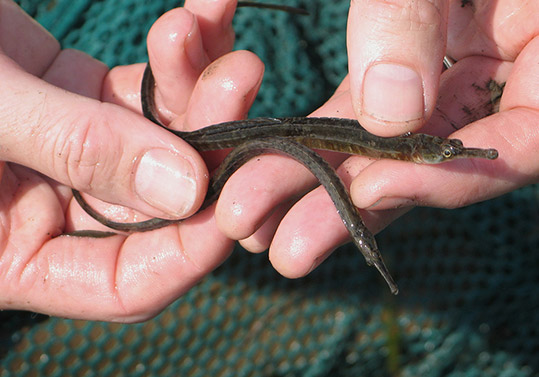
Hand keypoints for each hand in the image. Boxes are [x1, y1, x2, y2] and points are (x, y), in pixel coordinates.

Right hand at [0, 0, 263, 320]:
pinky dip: (175, 55)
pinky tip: (201, 15)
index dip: (187, 250)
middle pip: (161, 203)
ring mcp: (73, 155)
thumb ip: (77, 149)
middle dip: (209, 143)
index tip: (236, 197)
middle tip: (240, 80)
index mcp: (13, 255)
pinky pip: (145, 89)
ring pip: (164, 140)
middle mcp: (53, 212)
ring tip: (217, 31)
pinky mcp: (81, 100)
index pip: (125, 282)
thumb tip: (187, 190)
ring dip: (200, 86)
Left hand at [213, 0, 537, 277]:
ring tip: (249, 224)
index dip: (441, 177)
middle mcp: (499, 83)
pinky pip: (362, 120)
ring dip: (315, 189)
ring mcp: (451, 83)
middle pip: (427, 166)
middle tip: (280, 252)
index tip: (367, 190)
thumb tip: (388, 113)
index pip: (514, 148)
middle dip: (349, 207)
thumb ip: (414, 13)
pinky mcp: (406, 72)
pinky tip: (265, 165)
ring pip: (385, 153)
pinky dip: (317, 143)